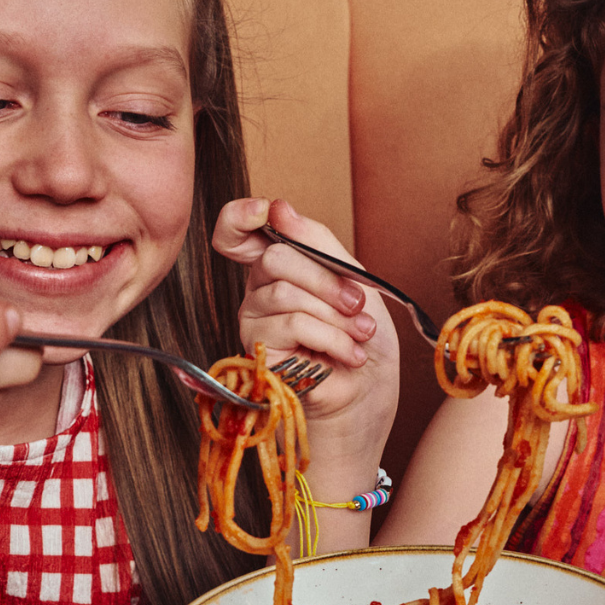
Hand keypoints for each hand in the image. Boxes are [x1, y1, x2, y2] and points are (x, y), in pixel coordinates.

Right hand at [214, 199, 397, 546]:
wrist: (371, 397)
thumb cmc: (364, 339)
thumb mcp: (354, 277)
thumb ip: (317, 239)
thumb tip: (278, 208)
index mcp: (277, 267)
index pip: (234, 232)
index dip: (240, 216)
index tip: (264, 213)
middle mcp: (257, 293)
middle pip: (273, 258)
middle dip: (326, 279)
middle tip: (357, 304)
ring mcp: (254, 325)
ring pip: (283, 294)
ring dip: (335, 316)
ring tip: (359, 337)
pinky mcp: (260, 357)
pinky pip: (290, 325)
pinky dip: (330, 338)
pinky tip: (346, 357)